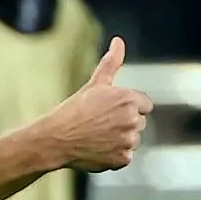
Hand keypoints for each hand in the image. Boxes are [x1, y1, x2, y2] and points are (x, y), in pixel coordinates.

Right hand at [50, 37, 151, 171]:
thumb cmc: (74, 109)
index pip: (144, 104)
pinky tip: (97, 148)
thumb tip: (119, 41)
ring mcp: (128, 140)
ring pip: (133, 140)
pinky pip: (125, 156)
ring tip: (97, 135)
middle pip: (139, 122)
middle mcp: (132, 119)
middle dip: (124, 123)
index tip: (109, 110)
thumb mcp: (95, 84)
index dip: (126, 107)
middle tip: (100, 122)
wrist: (56, 138)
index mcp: (128, 98)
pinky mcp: (123, 159)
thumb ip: (112, 62)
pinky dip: (114, 155)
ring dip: (120, 139)